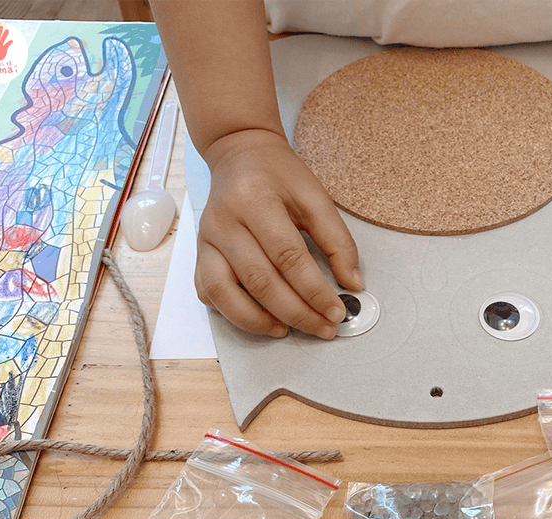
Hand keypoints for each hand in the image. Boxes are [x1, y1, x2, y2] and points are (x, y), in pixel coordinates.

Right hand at [195, 129, 362, 338]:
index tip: (337, 311)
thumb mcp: (315, 197)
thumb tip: (353, 284)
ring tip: (289, 330)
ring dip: (259, 321)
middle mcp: (224, 222)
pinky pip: (209, 293)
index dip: (314, 291)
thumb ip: (337, 240)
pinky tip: (261, 319)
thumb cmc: (279, 177)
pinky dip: (234, 313)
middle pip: (260, 280)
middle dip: (296, 313)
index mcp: (255, 201)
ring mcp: (205, 240)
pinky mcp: (198, 255)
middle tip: (323, 328)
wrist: (239, 156)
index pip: (288, 257)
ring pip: (225, 293)